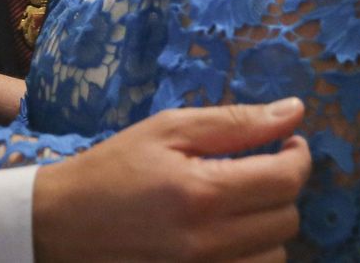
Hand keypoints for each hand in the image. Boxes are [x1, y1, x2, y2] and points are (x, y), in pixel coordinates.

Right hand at [33, 100, 310, 261]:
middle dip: (281, 189)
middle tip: (256, 170)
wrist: (61, 224)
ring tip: (238, 205)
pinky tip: (228, 233)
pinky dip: (250, 254)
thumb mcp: (167, 130)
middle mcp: (208, 242)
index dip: (298, 156)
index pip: (286, 179)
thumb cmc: (113, 169)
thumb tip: (295, 111)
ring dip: (267, 226)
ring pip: (275, 255)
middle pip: (286, 219)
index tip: (288, 144)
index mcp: (201, 193)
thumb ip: (234, 122)